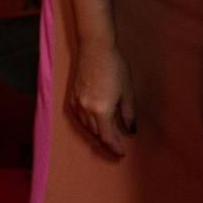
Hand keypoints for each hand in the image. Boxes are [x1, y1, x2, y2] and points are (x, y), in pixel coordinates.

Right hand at [64, 41, 135, 158]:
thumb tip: (130, 129)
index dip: (115, 147)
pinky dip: (86, 122)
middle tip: (116, 146)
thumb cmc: (115, 68)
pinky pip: (78, 116)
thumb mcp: (127, 92)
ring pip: (85, 125)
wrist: (95, 48)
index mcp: (101, 110)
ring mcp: (77, 102)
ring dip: (96, 132)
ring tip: (106, 135)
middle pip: (95, 133)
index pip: (107, 137)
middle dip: (106, 141)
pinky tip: (92, 121)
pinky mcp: (72, 94)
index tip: (121, 154)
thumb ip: (128, 113)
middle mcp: (86, 109)